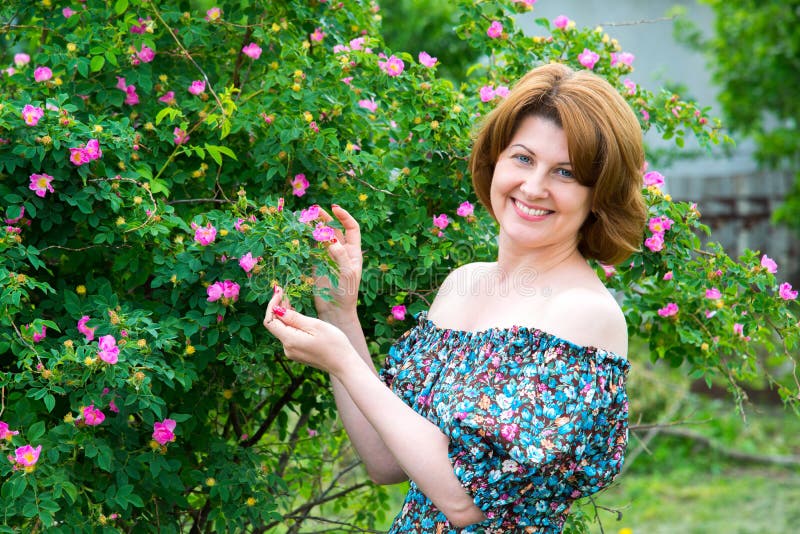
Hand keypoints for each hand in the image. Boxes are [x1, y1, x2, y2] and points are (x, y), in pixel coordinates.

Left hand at [263, 285, 356, 375]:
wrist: (344, 364)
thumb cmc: (334, 343)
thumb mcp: (315, 326)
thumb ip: (294, 318)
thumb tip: (277, 309)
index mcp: (290, 340)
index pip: (269, 321)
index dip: (271, 305)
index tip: (279, 291)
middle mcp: (287, 348)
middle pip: (275, 325)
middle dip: (277, 308)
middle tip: (284, 292)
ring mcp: (292, 352)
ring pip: (282, 330)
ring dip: (284, 316)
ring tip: (291, 301)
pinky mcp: (298, 353)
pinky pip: (289, 336)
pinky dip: (291, 324)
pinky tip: (298, 316)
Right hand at [313, 205, 361, 320]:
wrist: (335, 310)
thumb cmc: (346, 293)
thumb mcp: (347, 274)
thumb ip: (340, 256)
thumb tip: (331, 239)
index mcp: (353, 252)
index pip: (351, 228)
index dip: (344, 216)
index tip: (335, 209)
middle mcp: (341, 251)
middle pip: (335, 229)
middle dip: (326, 218)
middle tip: (314, 209)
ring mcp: (328, 256)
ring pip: (322, 236)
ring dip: (315, 226)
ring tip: (305, 217)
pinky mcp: (317, 263)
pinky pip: (312, 247)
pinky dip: (307, 238)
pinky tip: (300, 232)